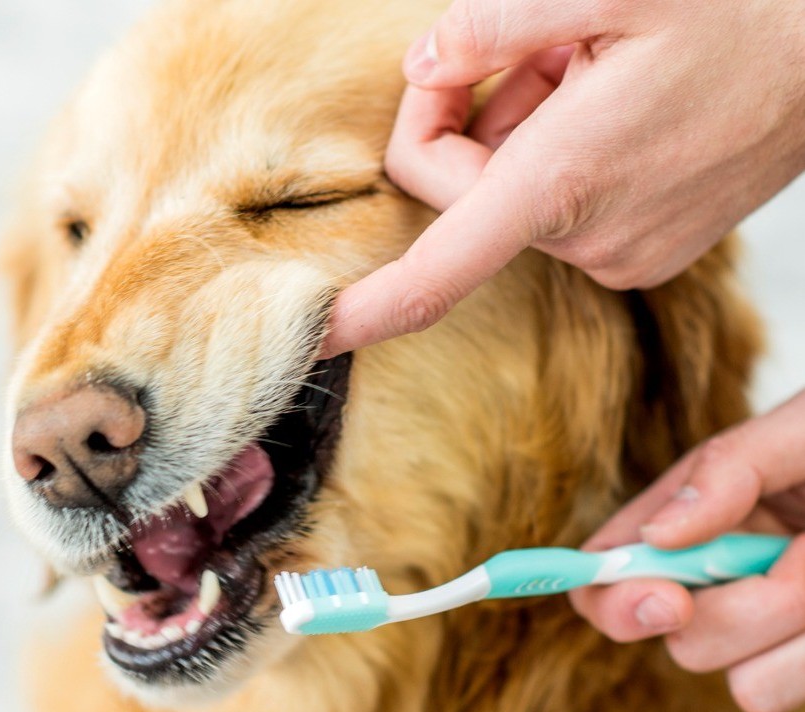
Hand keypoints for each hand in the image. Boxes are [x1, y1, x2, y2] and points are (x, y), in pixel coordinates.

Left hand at [320, 0, 804, 357]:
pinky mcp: (638, 251)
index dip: (364, 314)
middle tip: (538, 48)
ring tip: (590, 69)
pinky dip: (553, 154)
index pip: (433, 275)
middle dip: (466, 116)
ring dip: (518, 126)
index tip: (313, 336)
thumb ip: (492, 21)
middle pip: (457, 195)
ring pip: (505, 197)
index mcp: (561, 183)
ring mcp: (616, 253)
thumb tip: (424, 64)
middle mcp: (585, 238)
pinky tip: (608, 103)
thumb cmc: (742, 10)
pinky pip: (552, 207)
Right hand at [570, 389, 804, 711]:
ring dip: (802, 636)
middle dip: (750, 608)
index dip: (611, 598)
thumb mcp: (794, 433)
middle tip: (804, 556)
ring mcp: (764, 631)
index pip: (602, 572)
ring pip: (746, 686)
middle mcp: (712, 582)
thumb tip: (656, 535)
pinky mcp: (802, 662)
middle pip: (682, 642)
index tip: (668, 598)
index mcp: (684, 521)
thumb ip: (724, 467)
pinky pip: (789, 691)